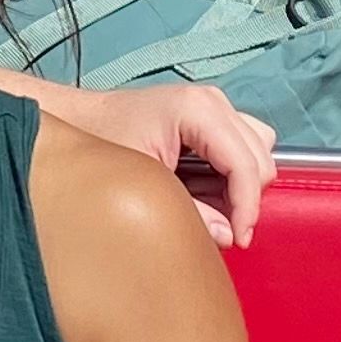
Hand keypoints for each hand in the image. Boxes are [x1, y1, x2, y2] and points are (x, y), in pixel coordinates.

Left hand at [53, 75, 276, 243]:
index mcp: (197, 110)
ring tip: (212, 206)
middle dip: (245, 199)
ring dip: (242, 185)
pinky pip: (244, 147)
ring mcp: (215, 106)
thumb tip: (227, 234)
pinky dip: (234, 174)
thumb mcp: (142, 184)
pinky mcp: (211, 117)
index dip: (247, 209)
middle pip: (260, 158)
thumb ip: (190, 212)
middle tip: (221, 228)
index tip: (239, 239)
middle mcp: (213, 102)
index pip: (246, 165)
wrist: (80, 121)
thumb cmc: (102, 142)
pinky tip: (207, 189)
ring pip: (259, 151)